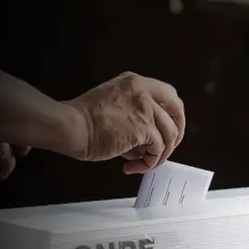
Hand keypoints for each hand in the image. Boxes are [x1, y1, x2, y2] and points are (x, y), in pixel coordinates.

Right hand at [63, 72, 185, 173]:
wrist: (71, 126)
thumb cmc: (84, 120)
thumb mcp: (114, 103)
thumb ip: (135, 114)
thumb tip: (149, 142)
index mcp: (135, 82)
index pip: (169, 95)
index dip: (173, 115)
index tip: (168, 130)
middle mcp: (143, 91)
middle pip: (178, 111)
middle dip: (176, 133)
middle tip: (165, 150)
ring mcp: (146, 109)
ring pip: (170, 136)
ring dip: (159, 154)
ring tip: (143, 163)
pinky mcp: (144, 128)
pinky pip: (157, 151)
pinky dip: (148, 163)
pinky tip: (133, 167)